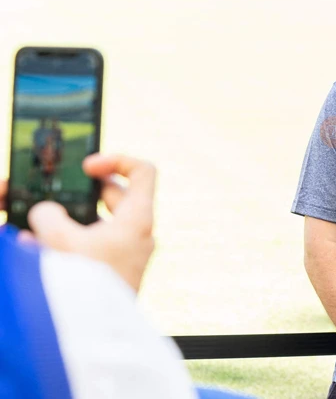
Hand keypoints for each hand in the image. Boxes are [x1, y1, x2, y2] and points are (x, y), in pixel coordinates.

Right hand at [25, 153, 156, 292]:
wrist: (96, 335)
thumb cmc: (87, 286)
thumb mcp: (61, 241)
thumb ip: (48, 216)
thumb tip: (44, 214)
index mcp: (137, 218)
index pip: (142, 172)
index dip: (116, 160)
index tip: (86, 166)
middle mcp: (136, 233)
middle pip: (111, 196)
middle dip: (78, 192)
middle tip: (52, 190)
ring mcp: (124, 252)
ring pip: (94, 223)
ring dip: (64, 219)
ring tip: (32, 222)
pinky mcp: (109, 271)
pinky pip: (87, 246)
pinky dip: (64, 242)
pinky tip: (32, 246)